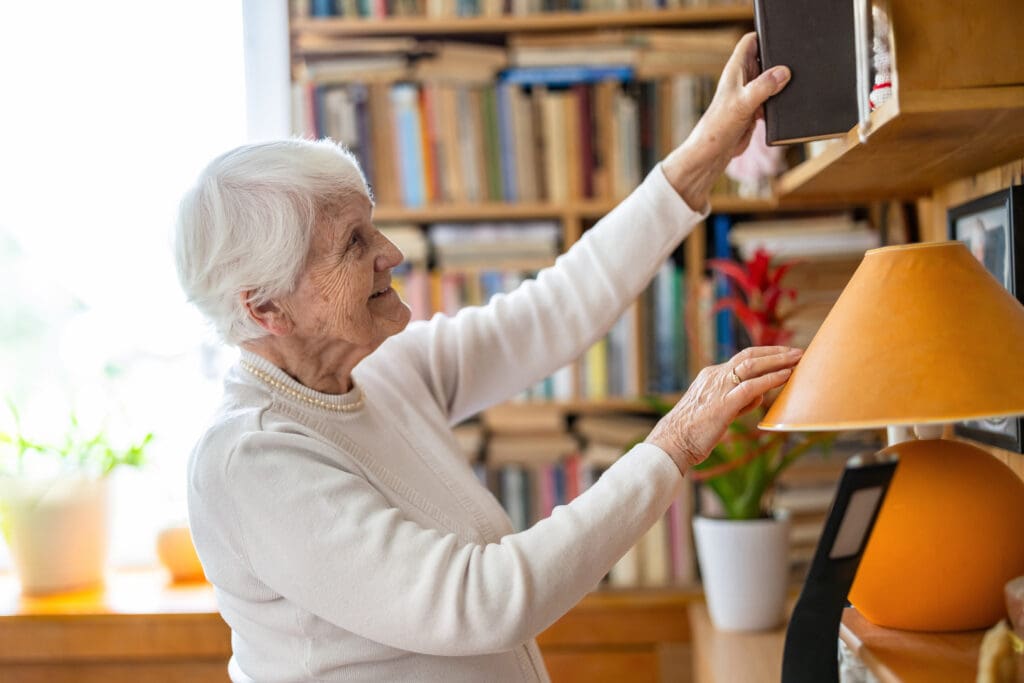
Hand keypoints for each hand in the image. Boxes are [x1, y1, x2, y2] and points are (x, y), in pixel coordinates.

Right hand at [645, 346, 801, 474]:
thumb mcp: (717, 410)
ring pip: (751, 365)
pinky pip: (752, 386)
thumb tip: (757, 397)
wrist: (672, 442)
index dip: (764, 354)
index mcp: (710, 376)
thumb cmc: (693, 432)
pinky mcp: (723, 403)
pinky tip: (786, 376)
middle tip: (797, 351)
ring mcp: (718, 388)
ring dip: (778, 360)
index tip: (783, 354)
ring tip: (797, 359)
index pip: (741, 359)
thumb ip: (737, 400)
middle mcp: (714, 376)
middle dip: (775, 352)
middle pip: (748, 355)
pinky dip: (771, 379)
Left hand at [661, 32, 790, 208]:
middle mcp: (743, 79)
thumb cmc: (718, 126)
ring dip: (782, 82)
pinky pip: (773, 99)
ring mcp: (750, 94)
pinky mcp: (755, 109)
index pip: (751, 41)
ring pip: (771, 80)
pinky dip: (781, 100)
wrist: (714, 153)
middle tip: (797, 62)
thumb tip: (783, 72)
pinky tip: (788, 104)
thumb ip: (762, 87)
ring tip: (797, 83)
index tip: (783, 38)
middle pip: (765, 59)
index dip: (765, 35)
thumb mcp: (742, 103)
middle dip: (779, 59)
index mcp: (736, 70)